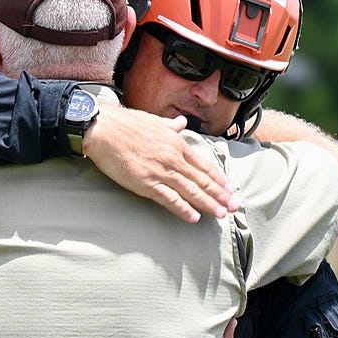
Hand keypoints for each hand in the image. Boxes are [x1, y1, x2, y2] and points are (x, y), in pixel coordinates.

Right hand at [83, 104, 236, 222]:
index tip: (228, 188)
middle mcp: (173, 158)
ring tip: (222, 214)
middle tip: (234, 206)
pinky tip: (194, 218)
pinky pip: (169, 199)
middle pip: (202, 180)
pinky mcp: (146, 183)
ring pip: (191, 191)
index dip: (218, 178)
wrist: (103, 129)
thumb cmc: (124, 123)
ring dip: (209, 204)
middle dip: (220, 195)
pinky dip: (183, 209)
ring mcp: (161, 171)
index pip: (203, 165)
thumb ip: (170, 125)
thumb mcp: (153, 120)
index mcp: (176, 143)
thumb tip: (181, 122)